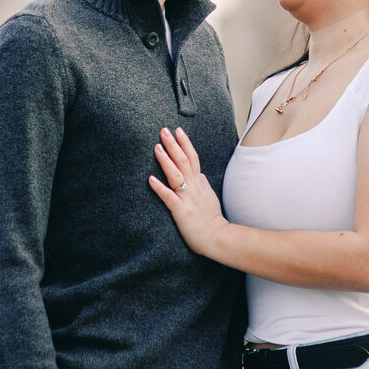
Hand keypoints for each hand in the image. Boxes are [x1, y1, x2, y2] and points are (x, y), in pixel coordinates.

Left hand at [149, 126, 227, 258]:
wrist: (218, 237)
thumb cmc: (212, 219)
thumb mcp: (209, 196)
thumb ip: (201, 184)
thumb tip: (197, 174)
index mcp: (200, 183)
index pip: (192, 158)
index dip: (185, 143)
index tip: (178, 131)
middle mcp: (194, 187)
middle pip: (184, 161)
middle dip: (173, 144)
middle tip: (164, 130)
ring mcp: (188, 198)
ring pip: (176, 174)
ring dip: (166, 160)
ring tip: (157, 147)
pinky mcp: (181, 211)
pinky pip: (169, 197)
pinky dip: (160, 187)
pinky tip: (150, 179)